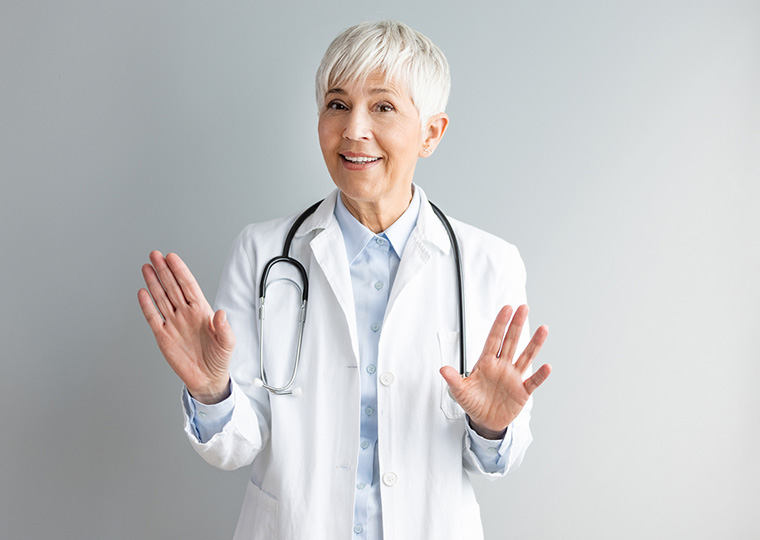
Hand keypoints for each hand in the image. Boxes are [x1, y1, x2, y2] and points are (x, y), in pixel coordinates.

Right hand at [138, 251, 234, 403]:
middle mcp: (186, 314)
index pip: (189, 286)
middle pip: (172, 287)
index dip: (180, 271)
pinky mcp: (163, 336)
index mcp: (201, 311)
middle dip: (164, 270)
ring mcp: (173, 323)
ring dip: (154, 282)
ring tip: (147, 267)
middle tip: (155, 255)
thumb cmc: (219, 359)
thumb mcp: (227, 343)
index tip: (172, 257)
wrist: (207, 378)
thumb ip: (224, 328)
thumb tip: (221, 313)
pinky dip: (147, 306)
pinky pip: (153, 318)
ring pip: (161, 298)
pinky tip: (143, 292)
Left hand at [440, 305, 550, 438]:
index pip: (494, 339)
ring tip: (543, 329)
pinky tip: (547, 366)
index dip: (500, 324)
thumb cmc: (473, 401)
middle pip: (511, 342)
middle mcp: (502, 366)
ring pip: (526, 357)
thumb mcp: (460, 392)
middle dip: (516, 325)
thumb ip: (453, 380)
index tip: (506, 308)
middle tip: (523, 308)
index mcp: (486, 363)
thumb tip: (442, 369)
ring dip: (534, 344)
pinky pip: (533, 381)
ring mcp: (513, 377)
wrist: (485, 420)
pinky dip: (540, 375)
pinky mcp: (522, 391)